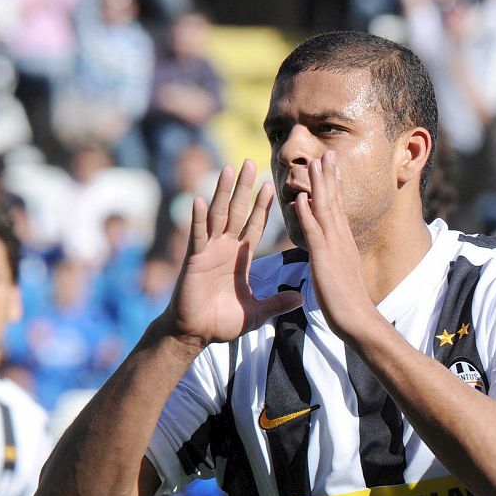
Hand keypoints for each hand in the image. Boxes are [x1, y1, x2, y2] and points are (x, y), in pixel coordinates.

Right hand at [158, 160, 301, 346]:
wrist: (196, 334)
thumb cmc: (222, 322)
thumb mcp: (257, 312)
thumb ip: (277, 303)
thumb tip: (301, 297)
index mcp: (241, 257)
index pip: (254, 225)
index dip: (262, 206)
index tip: (271, 185)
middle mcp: (225, 248)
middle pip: (236, 211)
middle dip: (243, 187)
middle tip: (250, 161)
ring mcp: (208, 251)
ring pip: (218, 215)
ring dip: (223, 191)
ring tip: (229, 168)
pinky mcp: (194, 260)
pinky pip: (197, 236)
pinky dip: (198, 218)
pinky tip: (200, 199)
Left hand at [293, 152, 379, 339]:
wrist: (357, 320)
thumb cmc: (348, 304)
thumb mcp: (339, 275)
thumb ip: (333, 260)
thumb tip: (327, 255)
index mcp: (343, 244)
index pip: (337, 210)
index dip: (333, 188)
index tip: (330, 169)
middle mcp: (341, 240)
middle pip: (334, 202)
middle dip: (329, 177)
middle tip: (326, 154)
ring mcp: (334, 247)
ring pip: (326, 210)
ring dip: (320, 185)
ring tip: (315, 162)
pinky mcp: (325, 259)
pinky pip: (314, 232)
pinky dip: (307, 213)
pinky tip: (301, 198)